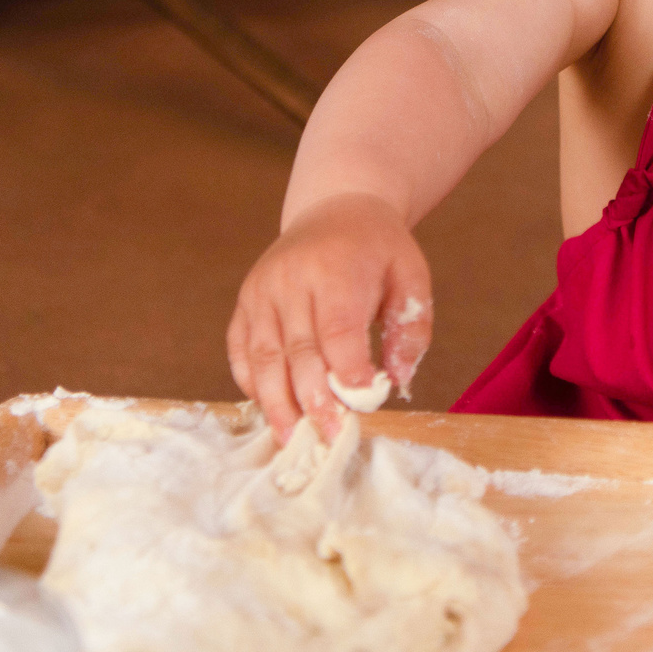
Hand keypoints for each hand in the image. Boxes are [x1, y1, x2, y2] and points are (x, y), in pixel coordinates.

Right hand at [226, 192, 434, 440]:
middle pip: (298, 350)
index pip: (337, 328)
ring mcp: (261, 290)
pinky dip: (253, 384)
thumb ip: (411, 329)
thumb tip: (395, 380)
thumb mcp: (411, 276)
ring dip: (277, 404)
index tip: (361, 405)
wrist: (336, 209)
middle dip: (314, 400)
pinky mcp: (245, 301)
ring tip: (294, 441)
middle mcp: (291, 278)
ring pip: (263, 356)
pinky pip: (241, 350)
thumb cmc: (379, 251)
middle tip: (331, 438)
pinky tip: (272, 410)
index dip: (347, 369)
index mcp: (336, 268)